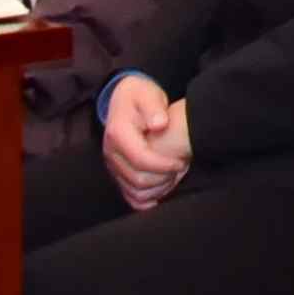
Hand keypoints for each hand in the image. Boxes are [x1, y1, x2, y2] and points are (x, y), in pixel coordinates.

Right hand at [100, 74, 192, 209]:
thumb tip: (159, 124)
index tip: (181, 161)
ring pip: (134, 190)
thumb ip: (154, 107)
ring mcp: (112, 165)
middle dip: (164, 177)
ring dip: (158, 188)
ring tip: (175, 175)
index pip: (141, 158)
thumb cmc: (140, 96)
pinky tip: (162, 193)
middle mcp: (111, 152)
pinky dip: (146, 200)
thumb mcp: (148, 94)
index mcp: (118, 133)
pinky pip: (129, 195)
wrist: (124, 100)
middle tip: (182, 167)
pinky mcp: (117, 173)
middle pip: (137, 178)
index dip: (163, 164)